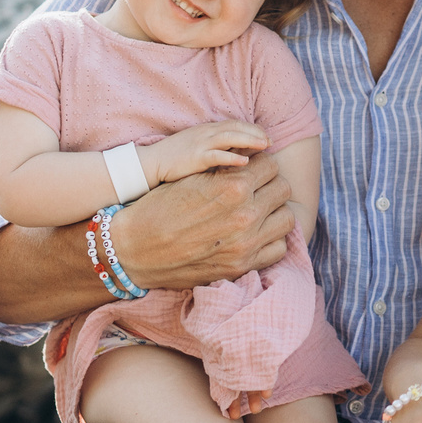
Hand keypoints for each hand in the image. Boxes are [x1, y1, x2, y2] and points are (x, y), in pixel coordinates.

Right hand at [110, 153, 293, 290]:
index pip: (271, 165)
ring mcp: (246, 243)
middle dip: (270, 186)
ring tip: (259, 211)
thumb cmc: (159, 208)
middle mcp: (245, 214)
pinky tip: (257, 234)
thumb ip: (225, 167)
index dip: (260, 166)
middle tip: (257, 190)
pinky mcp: (242, 266)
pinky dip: (271, 240)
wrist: (134, 250)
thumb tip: (251, 156)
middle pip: (282, 189)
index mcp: (232, 187)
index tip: (253, 171)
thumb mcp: (191, 177)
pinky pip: (279, 248)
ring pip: (287, 218)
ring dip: (275, 212)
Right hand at [144, 121, 268, 182]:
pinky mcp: (194, 157)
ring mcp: (200, 144)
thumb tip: (240, 152)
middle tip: (271, 142)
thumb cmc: (177, 158)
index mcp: (208, 129)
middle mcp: (206, 133)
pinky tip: (244, 162)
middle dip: (255, 133)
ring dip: (249, 140)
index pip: (236, 124)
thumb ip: (217, 146)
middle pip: (236, 127)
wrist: (152, 162)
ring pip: (229, 137)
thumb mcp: (199, 146)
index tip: (267, 137)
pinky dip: (231, 157)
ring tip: (264, 146)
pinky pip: (216, 155)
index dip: (253, 129)